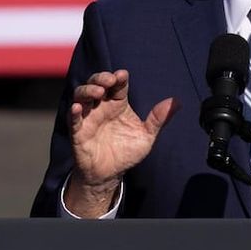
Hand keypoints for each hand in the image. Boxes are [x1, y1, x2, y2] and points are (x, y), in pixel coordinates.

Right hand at [64, 70, 177, 215]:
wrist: (110, 174)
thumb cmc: (127, 152)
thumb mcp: (146, 136)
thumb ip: (158, 119)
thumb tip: (177, 101)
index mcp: (118, 104)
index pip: (118, 85)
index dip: (119, 78)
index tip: (123, 75)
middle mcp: (102, 106)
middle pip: (97, 84)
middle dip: (101, 78)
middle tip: (109, 80)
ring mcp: (88, 117)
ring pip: (82, 95)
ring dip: (88, 90)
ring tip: (98, 92)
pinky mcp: (78, 132)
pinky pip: (73, 119)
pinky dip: (73, 111)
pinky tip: (77, 107)